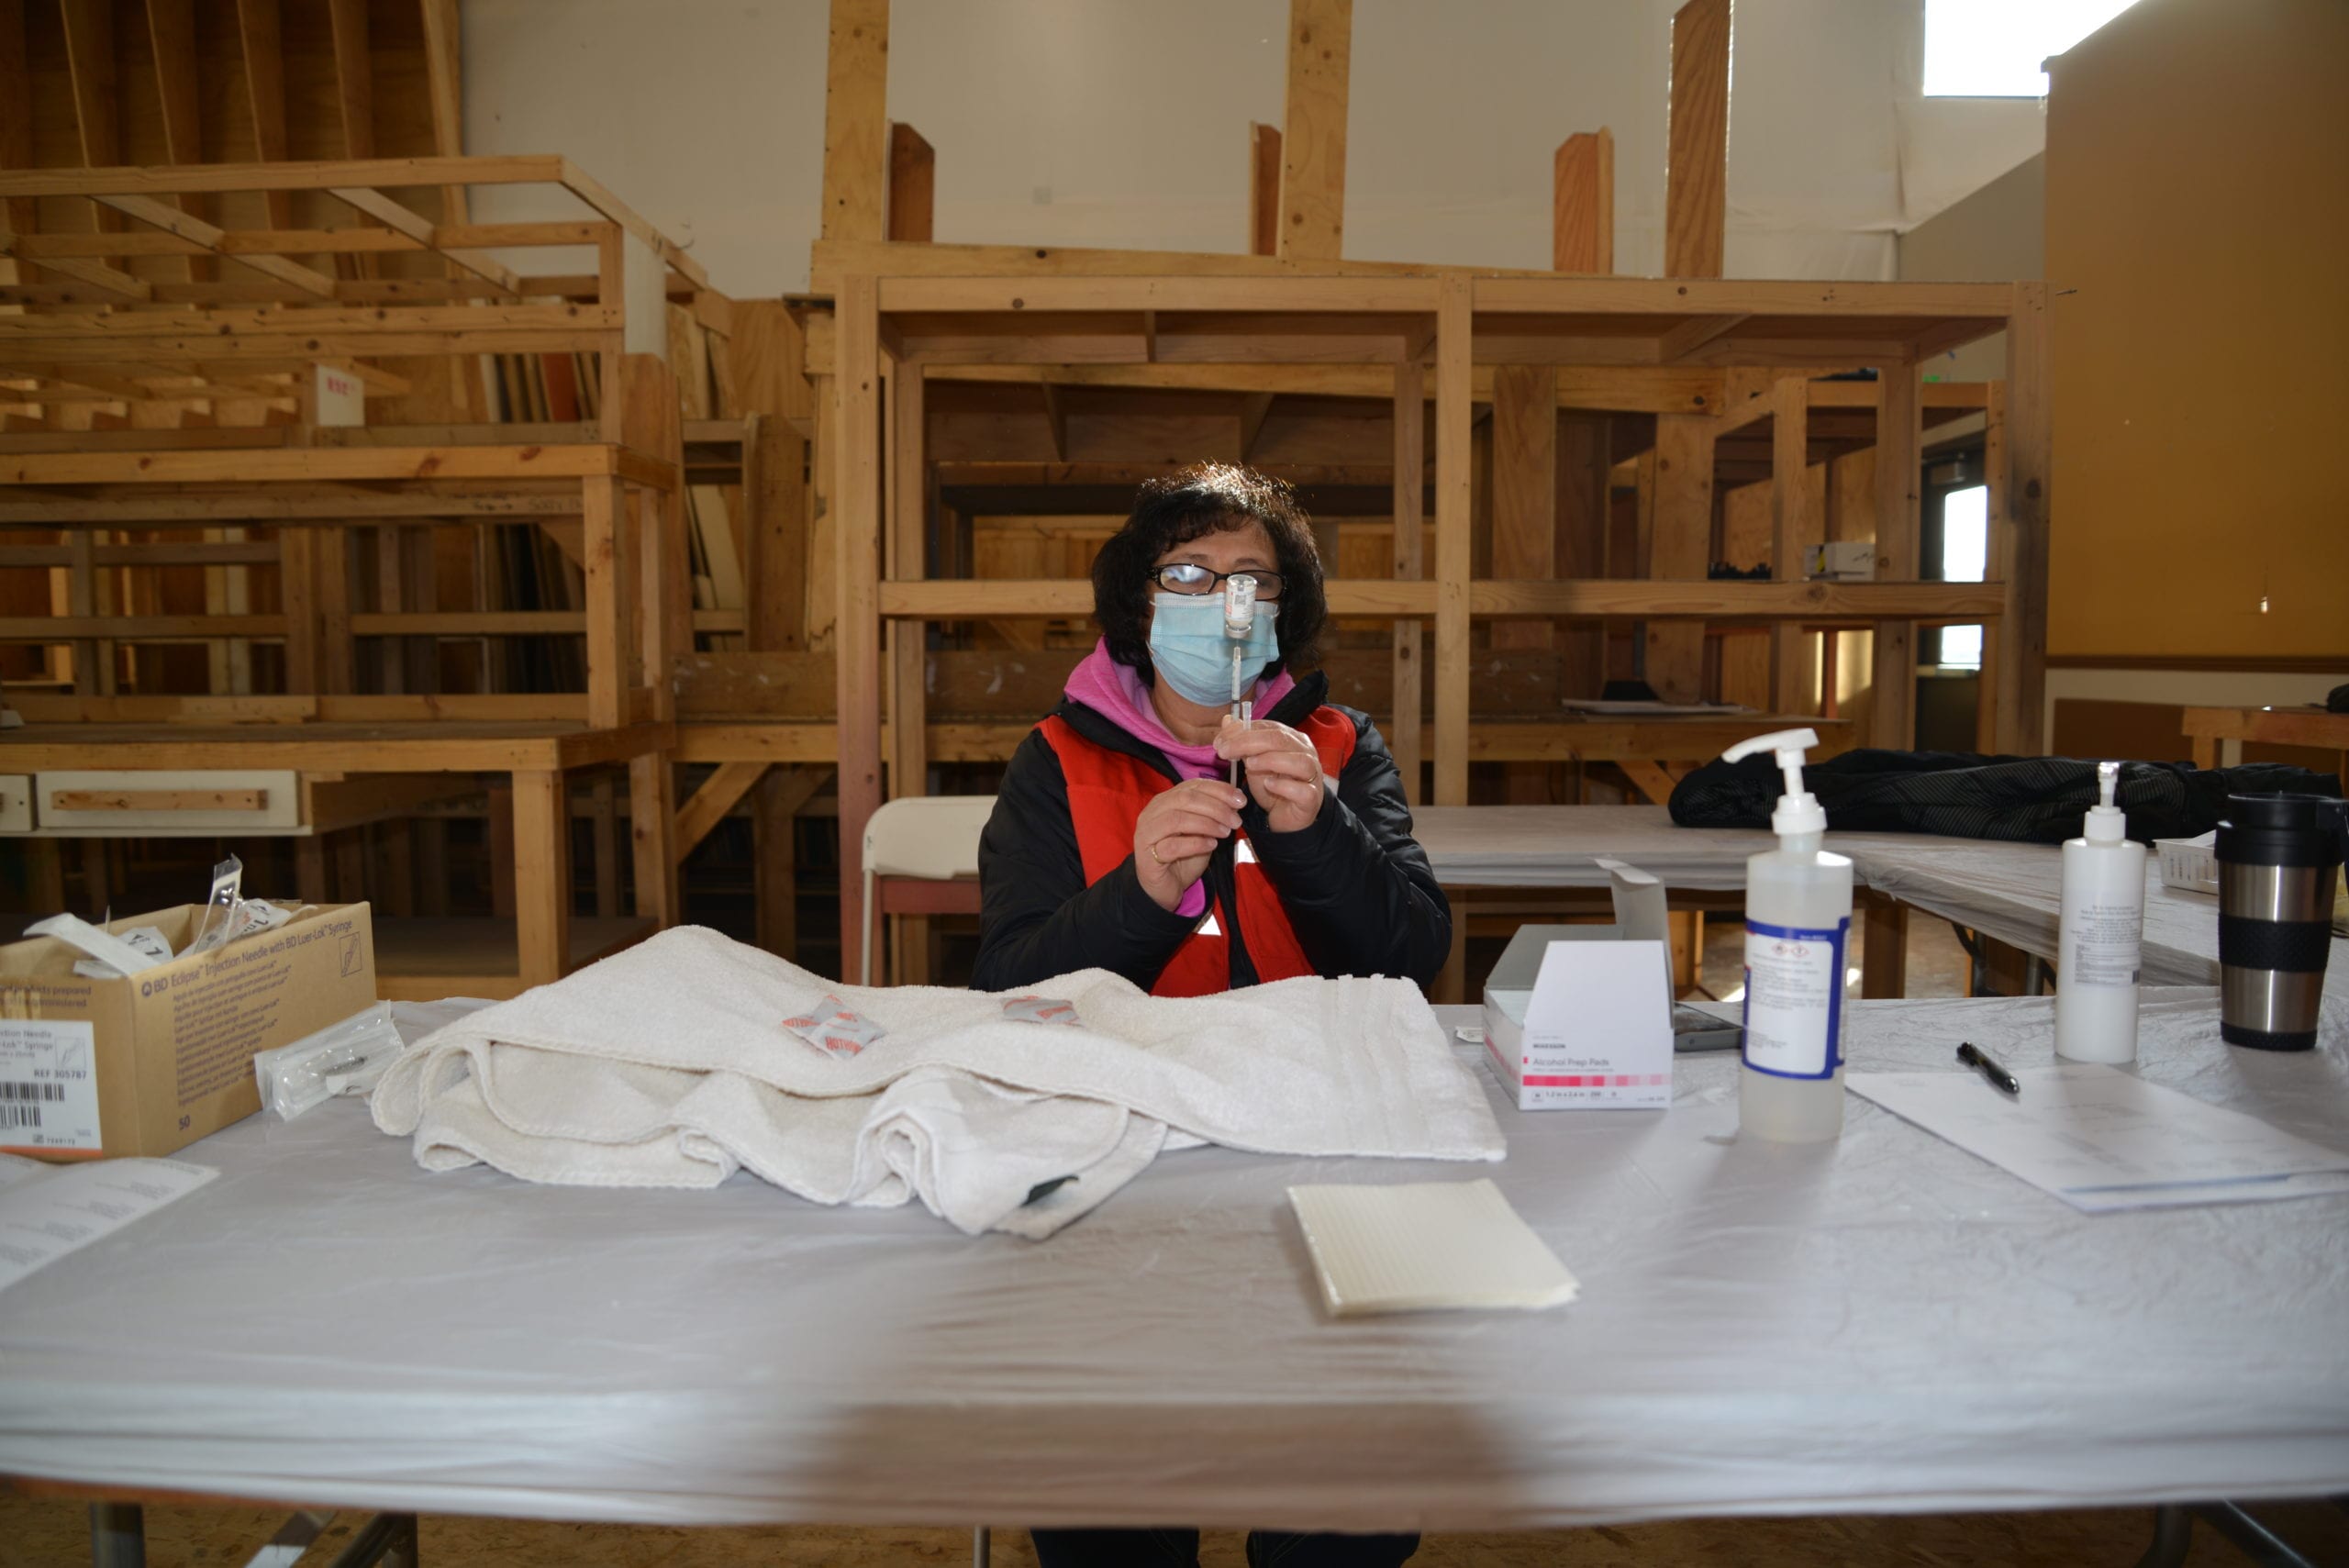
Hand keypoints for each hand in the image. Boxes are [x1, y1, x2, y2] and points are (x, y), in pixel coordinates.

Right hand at [1133, 777, 1246, 911]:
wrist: (1164, 888)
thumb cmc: (1183, 857)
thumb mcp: (1201, 831)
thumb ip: (1212, 814)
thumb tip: (1235, 801)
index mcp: (1164, 801)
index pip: (1191, 786)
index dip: (1218, 790)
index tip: (1240, 800)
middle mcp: (1151, 813)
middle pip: (1184, 799)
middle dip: (1215, 807)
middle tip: (1235, 820)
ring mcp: (1146, 834)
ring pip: (1176, 819)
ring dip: (1206, 824)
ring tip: (1225, 832)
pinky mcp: (1147, 857)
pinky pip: (1172, 846)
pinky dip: (1196, 843)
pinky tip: (1211, 845)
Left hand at [1217, 716, 1326, 833]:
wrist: (1284, 816)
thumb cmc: (1271, 785)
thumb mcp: (1252, 761)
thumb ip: (1241, 742)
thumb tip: (1227, 720)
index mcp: (1291, 738)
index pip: (1268, 727)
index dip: (1241, 731)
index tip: (1219, 742)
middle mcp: (1305, 752)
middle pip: (1280, 739)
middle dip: (1247, 743)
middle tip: (1225, 752)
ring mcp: (1312, 775)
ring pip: (1299, 761)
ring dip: (1270, 760)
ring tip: (1248, 765)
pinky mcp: (1311, 797)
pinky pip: (1303, 790)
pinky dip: (1284, 786)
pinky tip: (1267, 785)